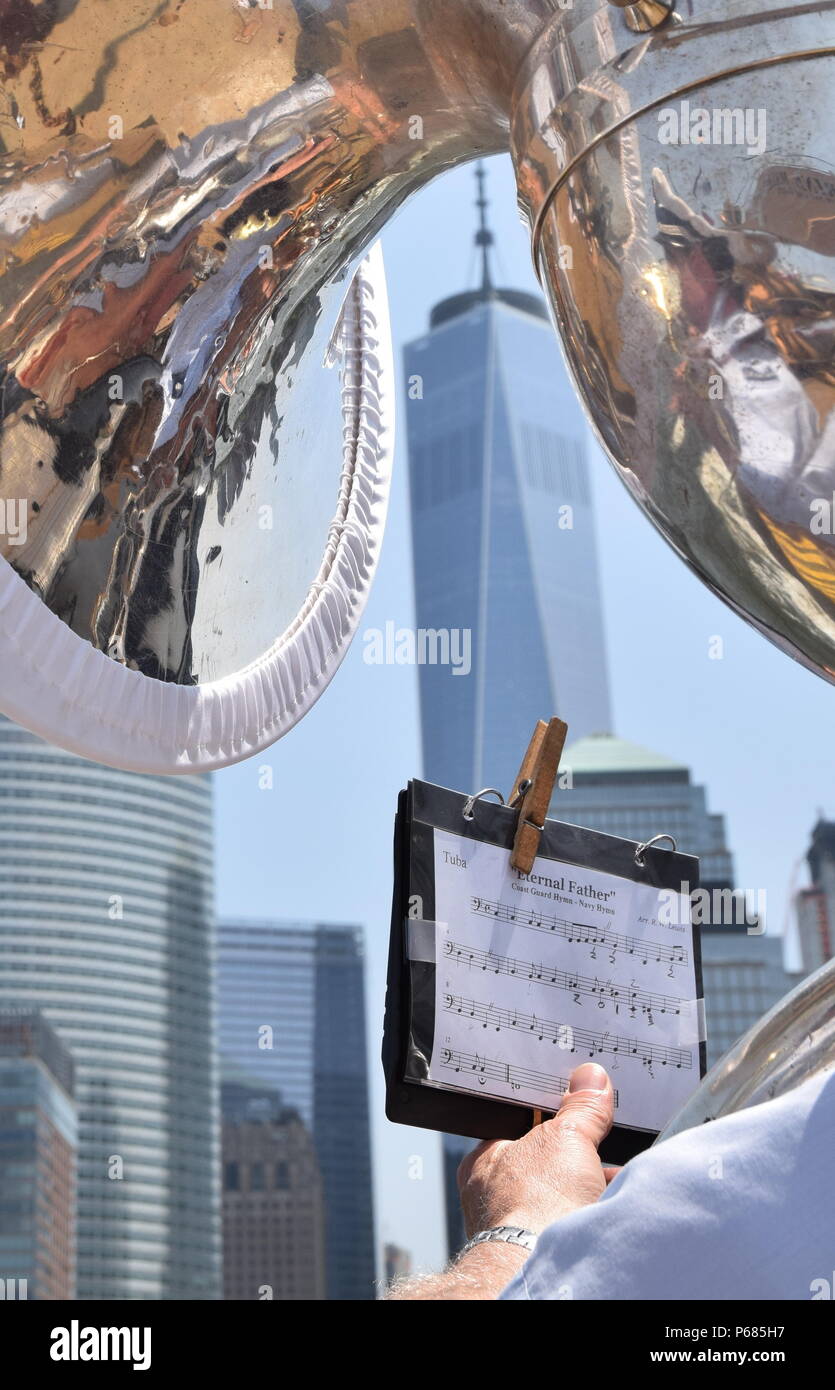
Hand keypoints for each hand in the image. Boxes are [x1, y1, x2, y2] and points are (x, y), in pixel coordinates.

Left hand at [457, 1063, 614, 1238]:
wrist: (543, 1268)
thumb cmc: (536, 1203)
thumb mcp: (568, 1136)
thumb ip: (581, 1108)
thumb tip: (591, 1079)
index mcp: (484, 1161)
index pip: (517, 1127)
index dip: (550, 1118)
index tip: (576, 1112)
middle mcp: (492, 1196)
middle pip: (543, 1163)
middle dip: (576, 1158)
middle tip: (599, 1148)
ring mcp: (513, 1228)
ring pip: (557, 1197)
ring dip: (585, 1188)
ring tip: (607, 1182)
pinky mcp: (536, 1252)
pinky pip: (566, 1224)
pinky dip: (588, 1216)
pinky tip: (605, 1210)